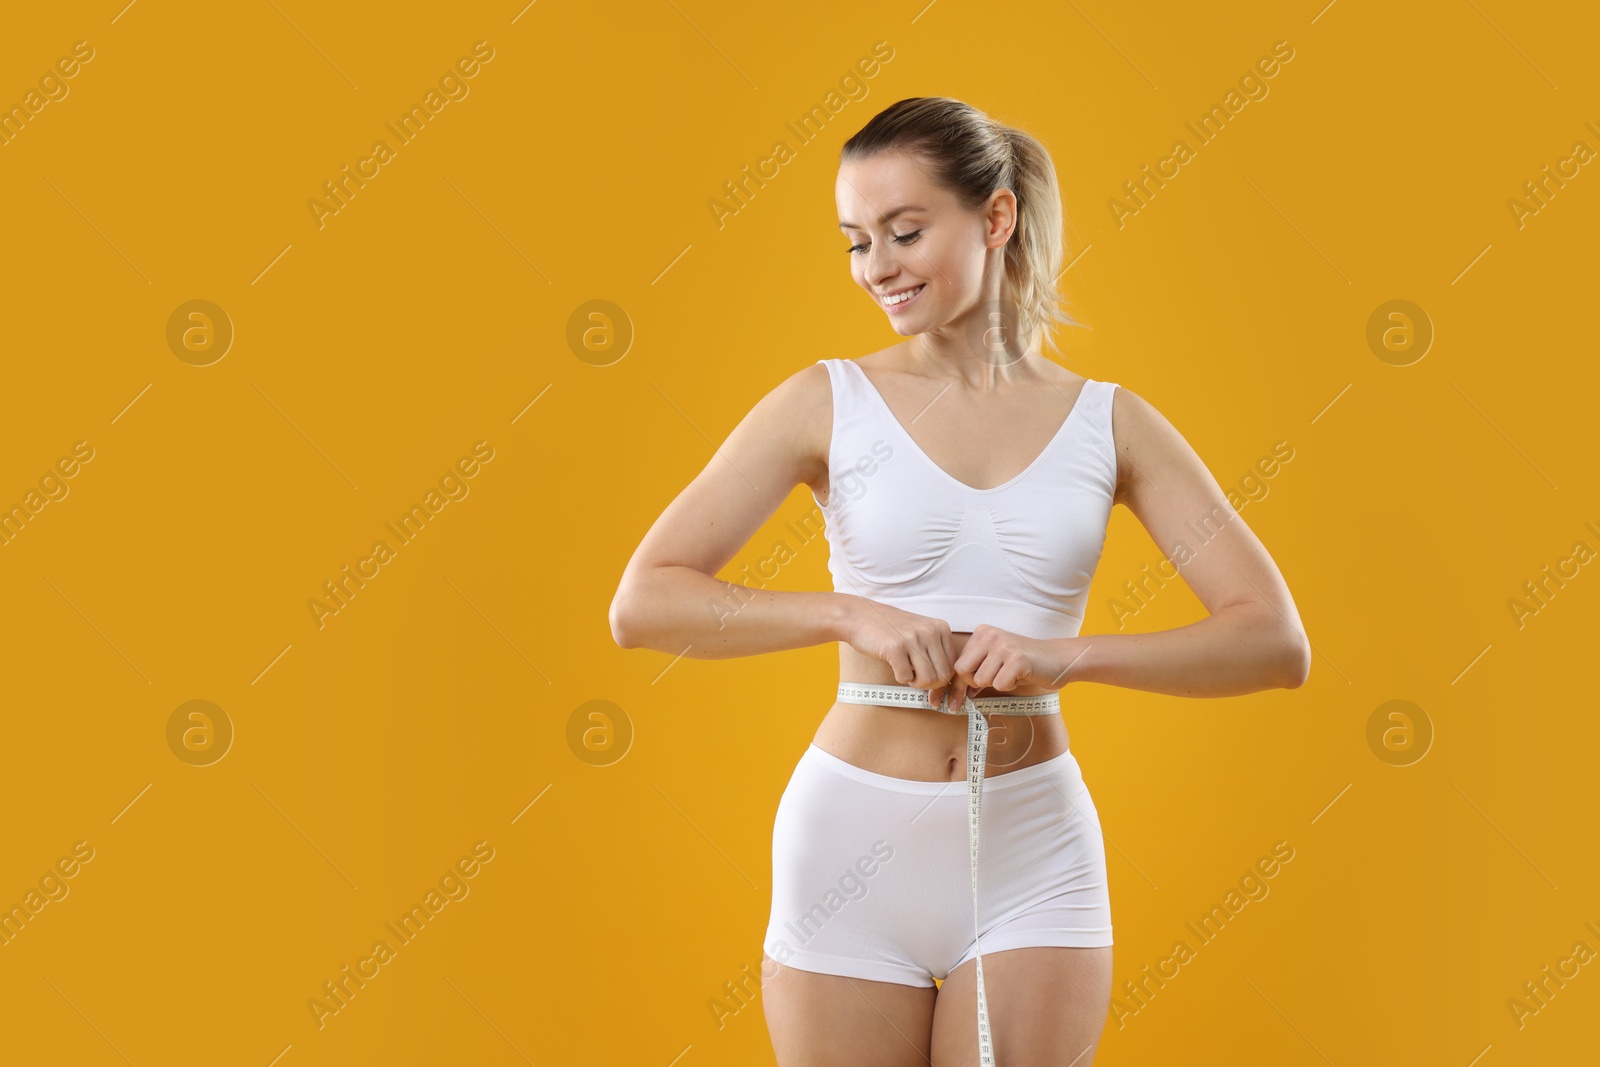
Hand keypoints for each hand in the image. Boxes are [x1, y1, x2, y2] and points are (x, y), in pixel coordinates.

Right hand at [842, 598, 958, 696]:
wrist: (859, 616)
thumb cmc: (890, 629)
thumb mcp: (921, 633)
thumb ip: (936, 652)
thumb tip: (947, 686)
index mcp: (941, 628)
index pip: (953, 666)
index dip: (941, 680)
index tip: (930, 685)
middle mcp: (930, 631)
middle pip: (943, 676)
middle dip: (929, 684)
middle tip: (914, 678)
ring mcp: (913, 639)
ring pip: (928, 680)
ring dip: (915, 682)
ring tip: (905, 671)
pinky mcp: (895, 648)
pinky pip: (906, 678)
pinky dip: (900, 677)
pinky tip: (894, 666)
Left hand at [931, 625, 1082, 709]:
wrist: (1058, 659)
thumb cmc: (1023, 664)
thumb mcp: (995, 661)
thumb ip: (974, 672)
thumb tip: (953, 695)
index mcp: (981, 633)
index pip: (957, 664)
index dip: (952, 686)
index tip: (942, 703)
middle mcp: (990, 635)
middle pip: (963, 672)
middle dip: (972, 685)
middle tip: (984, 688)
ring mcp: (1004, 646)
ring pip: (981, 680)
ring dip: (996, 684)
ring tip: (1011, 675)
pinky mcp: (1017, 659)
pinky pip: (999, 684)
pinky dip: (1009, 686)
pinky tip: (1020, 676)